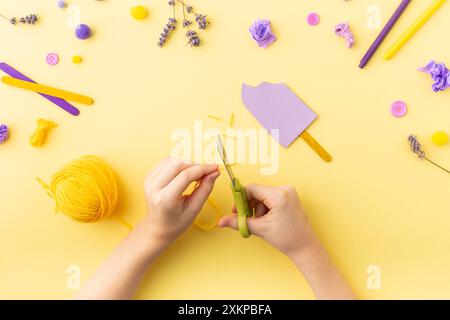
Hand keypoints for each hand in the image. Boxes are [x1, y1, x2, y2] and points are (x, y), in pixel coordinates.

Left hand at [144, 157, 219, 243]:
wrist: (158, 228)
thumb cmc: (176, 223)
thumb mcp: (194, 209)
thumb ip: (205, 189)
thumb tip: (214, 173)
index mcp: (165, 199)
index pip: (186, 176)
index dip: (203, 169)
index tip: (214, 168)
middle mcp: (154, 188)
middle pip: (177, 164)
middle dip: (195, 165)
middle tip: (206, 172)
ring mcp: (149, 181)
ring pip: (171, 160)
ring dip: (187, 164)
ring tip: (195, 175)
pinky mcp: (148, 177)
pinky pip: (165, 162)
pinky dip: (178, 164)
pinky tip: (184, 173)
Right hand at [218, 184, 354, 298]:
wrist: (305, 247)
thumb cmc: (287, 238)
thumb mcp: (260, 229)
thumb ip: (238, 222)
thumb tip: (221, 221)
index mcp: (278, 196)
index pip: (252, 188)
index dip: (241, 198)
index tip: (236, 210)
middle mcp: (285, 190)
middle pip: (257, 191)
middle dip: (250, 205)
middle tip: (247, 218)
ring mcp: (289, 192)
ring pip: (263, 195)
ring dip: (258, 208)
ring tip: (262, 222)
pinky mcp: (290, 196)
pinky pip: (271, 197)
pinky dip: (265, 207)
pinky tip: (268, 218)